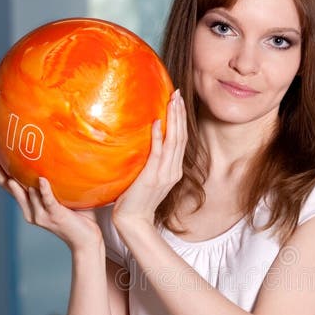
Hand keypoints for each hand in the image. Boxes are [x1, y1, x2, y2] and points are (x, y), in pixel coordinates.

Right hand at [0, 146, 102, 251]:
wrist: (87, 241)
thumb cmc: (78, 217)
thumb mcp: (63, 196)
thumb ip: (56, 181)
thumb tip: (59, 154)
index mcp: (30, 204)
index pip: (8, 183)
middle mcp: (30, 210)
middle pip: (8, 186)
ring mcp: (41, 214)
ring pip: (25, 195)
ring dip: (17, 182)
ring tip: (9, 166)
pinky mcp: (55, 216)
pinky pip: (48, 201)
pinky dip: (44, 190)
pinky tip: (41, 179)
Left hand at [111, 88, 186, 230]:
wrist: (133, 221)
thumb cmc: (135, 201)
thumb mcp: (147, 178)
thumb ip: (150, 162)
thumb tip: (144, 144)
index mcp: (174, 170)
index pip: (181, 140)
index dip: (181, 120)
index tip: (178, 101)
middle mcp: (173, 171)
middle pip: (181, 137)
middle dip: (179, 114)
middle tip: (177, 93)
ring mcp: (164, 174)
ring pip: (174, 142)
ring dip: (173, 120)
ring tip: (172, 101)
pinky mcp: (152, 177)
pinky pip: (158, 154)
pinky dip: (158, 137)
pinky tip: (156, 123)